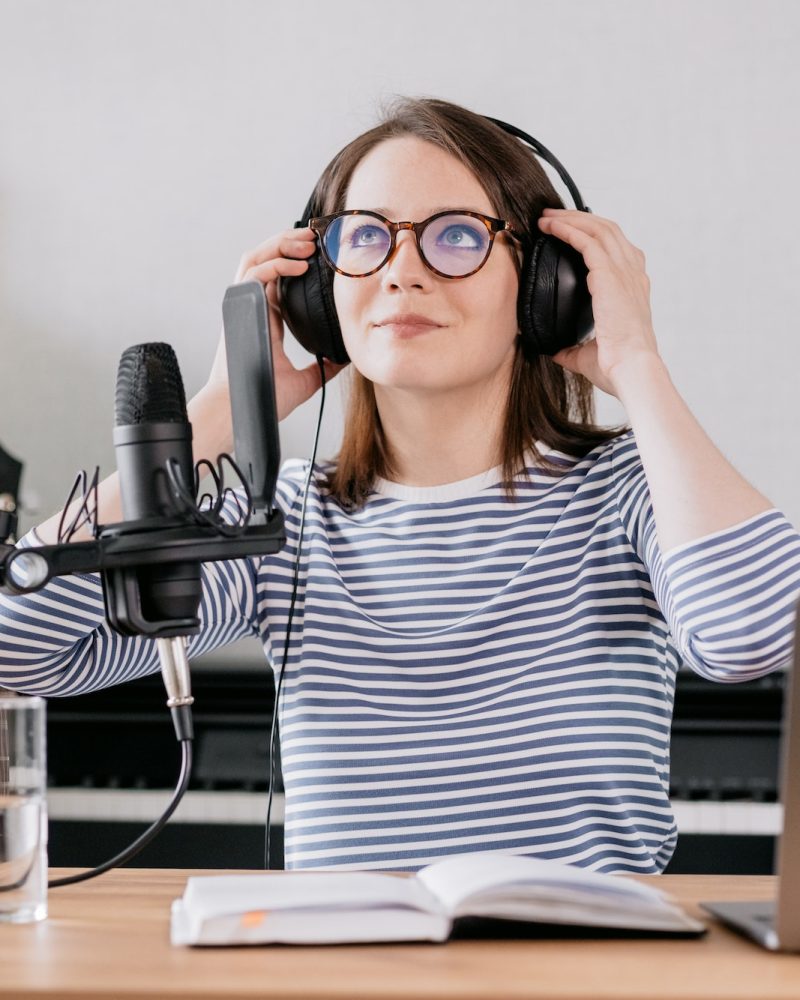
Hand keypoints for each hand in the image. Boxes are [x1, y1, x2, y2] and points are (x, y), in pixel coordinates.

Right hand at [206, 227, 346, 422]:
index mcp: (263, 318)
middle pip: (263, 258)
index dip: (294, 260)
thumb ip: (323, 367)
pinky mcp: (239, 308)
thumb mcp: (306, 380)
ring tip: (308, 243)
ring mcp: (242, 305)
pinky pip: (255, 273)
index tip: (320, 254)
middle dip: (288, 242)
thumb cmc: (266, 398)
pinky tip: (300, 264)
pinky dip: (277, 263)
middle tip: (316, 239)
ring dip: (281, 244)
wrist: (243, 410)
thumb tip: (344, 361)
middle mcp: (250, 307)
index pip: (276, 277)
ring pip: (255, 257)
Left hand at [536, 209, 660, 396]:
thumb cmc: (617, 366)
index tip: (571, 232)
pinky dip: (568, 229)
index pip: (617, 250)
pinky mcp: (611, 275)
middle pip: (608, 231)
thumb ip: (573, 349)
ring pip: (598, 229)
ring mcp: (625, 272)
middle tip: (553, 217)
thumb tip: (556, 352)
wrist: (631, 370)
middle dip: (579, 219)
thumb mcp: (589, 355)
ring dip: (570, 219)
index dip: (594, 236)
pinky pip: (587, 241)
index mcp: (633, 289)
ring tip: (547, 217)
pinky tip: (550, 227)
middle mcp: (633, 274)